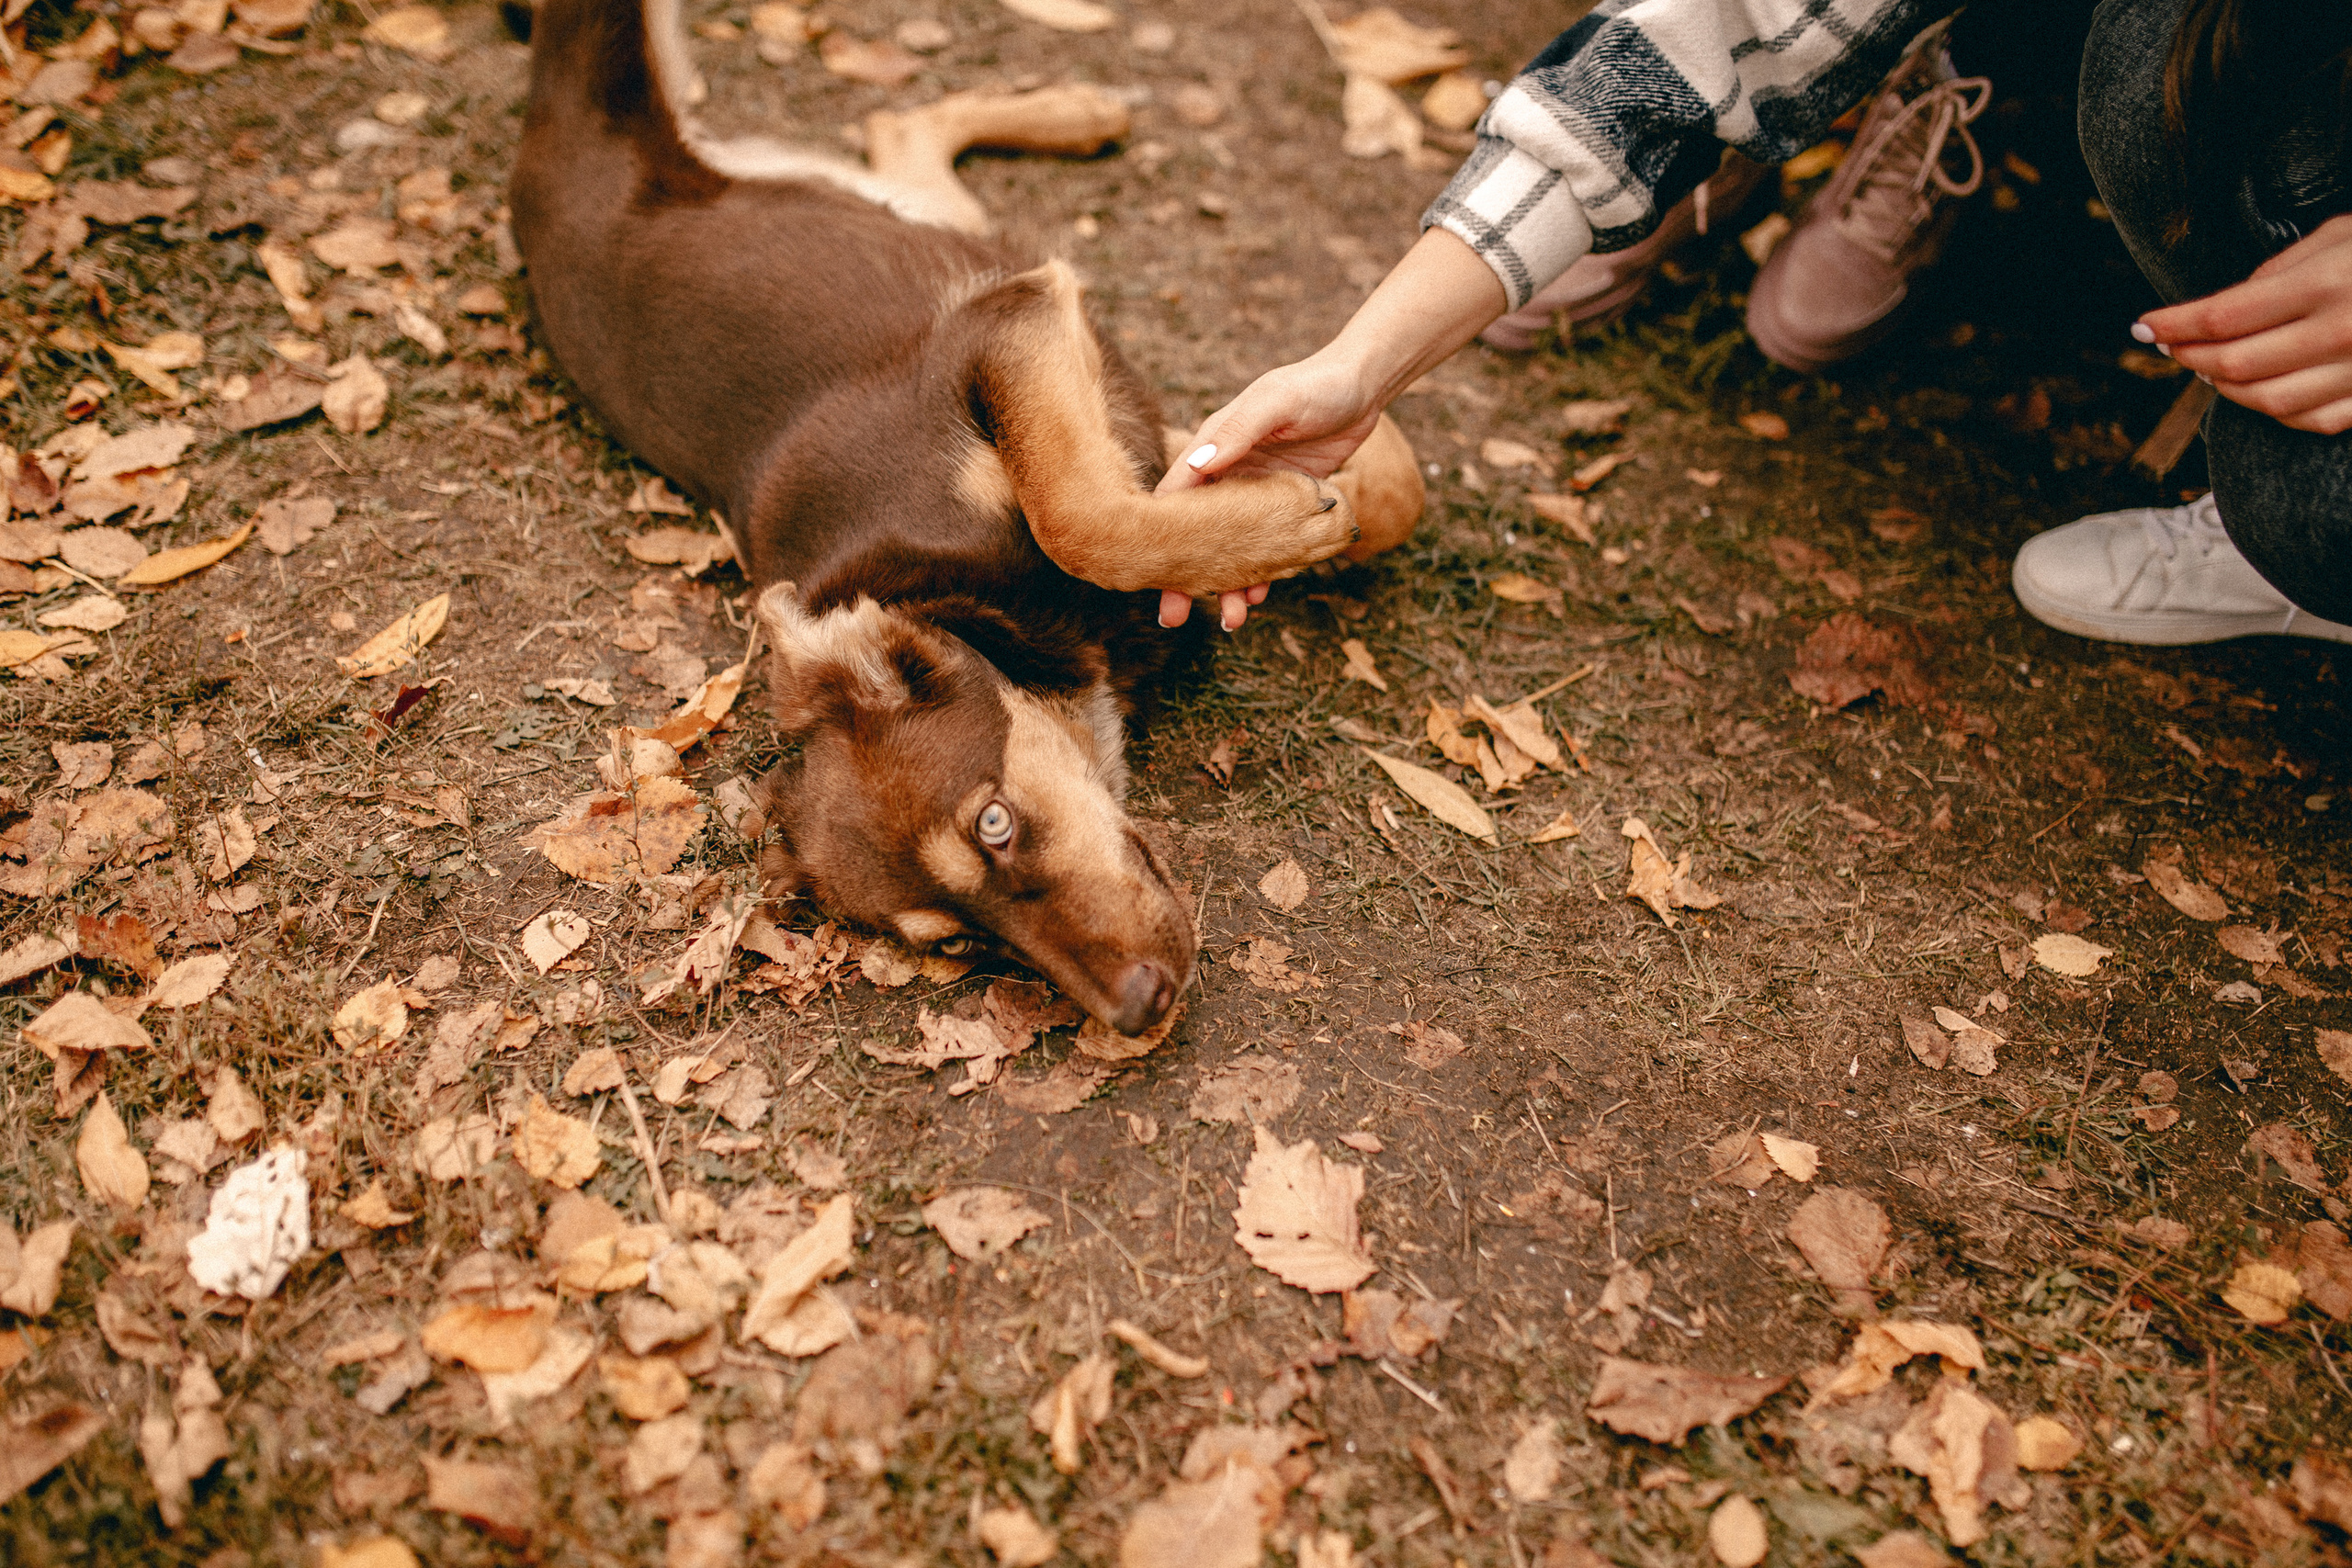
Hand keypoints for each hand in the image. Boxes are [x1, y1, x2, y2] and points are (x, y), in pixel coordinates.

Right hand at [1150, 225, 1509, 630]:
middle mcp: (1227, 476)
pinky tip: (1261, 598)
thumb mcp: (1275, 403)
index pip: (1176, 498)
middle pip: (1199, 534)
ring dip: (1228, 584)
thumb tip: (1196, 465)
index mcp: (1213, 450)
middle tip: (1171, 617)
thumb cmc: (1314, 386)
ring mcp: (1256, 495)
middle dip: (1186, 576)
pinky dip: (1265, 572)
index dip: (1160, 536)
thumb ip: (1238, 431)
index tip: (1147, 573)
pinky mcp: (1286, 505)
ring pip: (1234, 548)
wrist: (1361, 387)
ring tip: (1229, 621)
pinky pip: (1270, 546)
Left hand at [2139, 213, 2351, 434]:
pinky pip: (2309, 421)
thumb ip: (2278, 270)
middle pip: (2234, 364)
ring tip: (2205, 368)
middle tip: (2170, 346)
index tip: (2142, 326)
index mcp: (2330, 282)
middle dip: (2189, 359)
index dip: (2173, 325)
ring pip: (2265, 401)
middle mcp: (2345, 331)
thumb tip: (2217, 309)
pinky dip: (2271, 411)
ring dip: (2223, 388)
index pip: (2223, 316)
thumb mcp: (2340, 235)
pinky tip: (2256, 389)